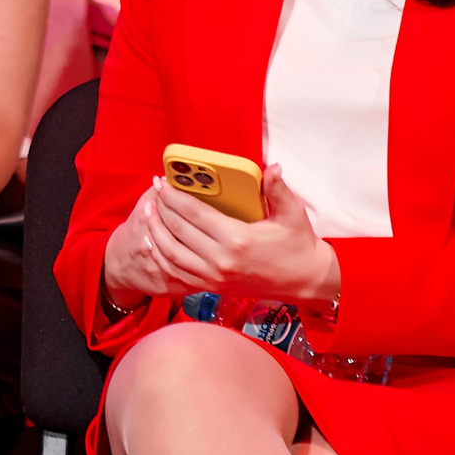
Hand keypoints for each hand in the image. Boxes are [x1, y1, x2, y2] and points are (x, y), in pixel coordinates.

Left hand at [103, 166, 340, 309]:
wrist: (306, 282)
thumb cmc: (298, 245)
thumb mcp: (293, 214)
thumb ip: (278, 189)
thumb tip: (271, 167)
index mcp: (237, 239)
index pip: (194, 213)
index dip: (173, 196)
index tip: (162, 181)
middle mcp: (220, 260)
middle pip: (178, 230)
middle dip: (161, 208)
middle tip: (153, 191)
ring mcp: (214, 277)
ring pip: (171, 253)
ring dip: (155, 231)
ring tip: (148, 212)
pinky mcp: (212, 287)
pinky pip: (177, 272)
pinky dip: (161, 255)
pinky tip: (155, 240)